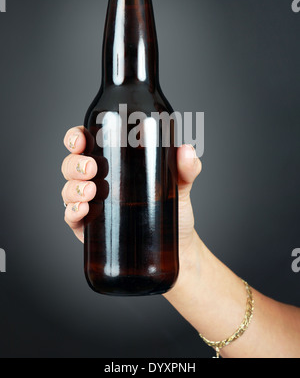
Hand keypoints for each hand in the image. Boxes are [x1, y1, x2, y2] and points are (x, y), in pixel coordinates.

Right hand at [61, 126, 201, 285]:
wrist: (177, 245)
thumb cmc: (173, 208)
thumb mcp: (181, 183)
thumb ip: (187, 166)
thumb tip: (186, 150)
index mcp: (113, 161)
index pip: (86, 142)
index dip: (76, 137)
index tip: (81, 139)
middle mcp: (97, 179)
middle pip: (72, 164)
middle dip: (76, 163)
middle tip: (93, 168)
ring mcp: (90, 203)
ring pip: (69, 189)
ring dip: (74, 188)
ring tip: (92, 191)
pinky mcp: (88, 227)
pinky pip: (71, 216)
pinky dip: (72, 211)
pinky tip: (84, 209)